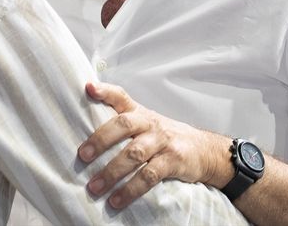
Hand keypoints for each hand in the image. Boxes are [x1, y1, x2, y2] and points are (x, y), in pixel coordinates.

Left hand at [78, 82, 228, 208]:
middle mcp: (150, 123)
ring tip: (94, 187)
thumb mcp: (146, 122)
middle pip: (124, 125)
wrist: (204, 150)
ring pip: (134, 154)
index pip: (121, 96)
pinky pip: (149, 176)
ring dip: (112, 172)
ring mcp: (162, 142)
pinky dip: (131, 189)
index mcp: (140, 112)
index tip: (89, 88)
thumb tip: (87, 120)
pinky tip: (116, 200)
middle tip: (83, 156)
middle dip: (101, 140)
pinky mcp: (173, 161)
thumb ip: (121, 119)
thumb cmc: (164, 137)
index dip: (106, 91)